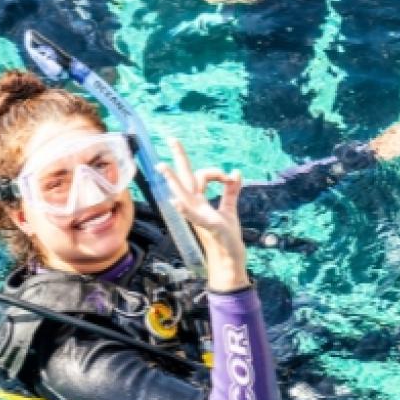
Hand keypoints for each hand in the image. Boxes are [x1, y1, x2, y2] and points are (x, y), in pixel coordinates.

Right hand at [158, 139, 248, 293]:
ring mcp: (199, 216)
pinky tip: (176, 201)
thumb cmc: (227, 237)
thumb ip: (232, 191)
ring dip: (173, 181)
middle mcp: (196, 207)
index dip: (216, 172)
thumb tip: (236, 172)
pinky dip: (185, 208)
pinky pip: (193, 215)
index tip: (230, 177)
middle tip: (172, 138)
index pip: (202, 177)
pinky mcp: (208, 226)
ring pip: (183, 194)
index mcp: (200, 202)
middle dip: (180, 158)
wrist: (229, 261)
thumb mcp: (229, 211)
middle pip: (185, 178)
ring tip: (163, 167)